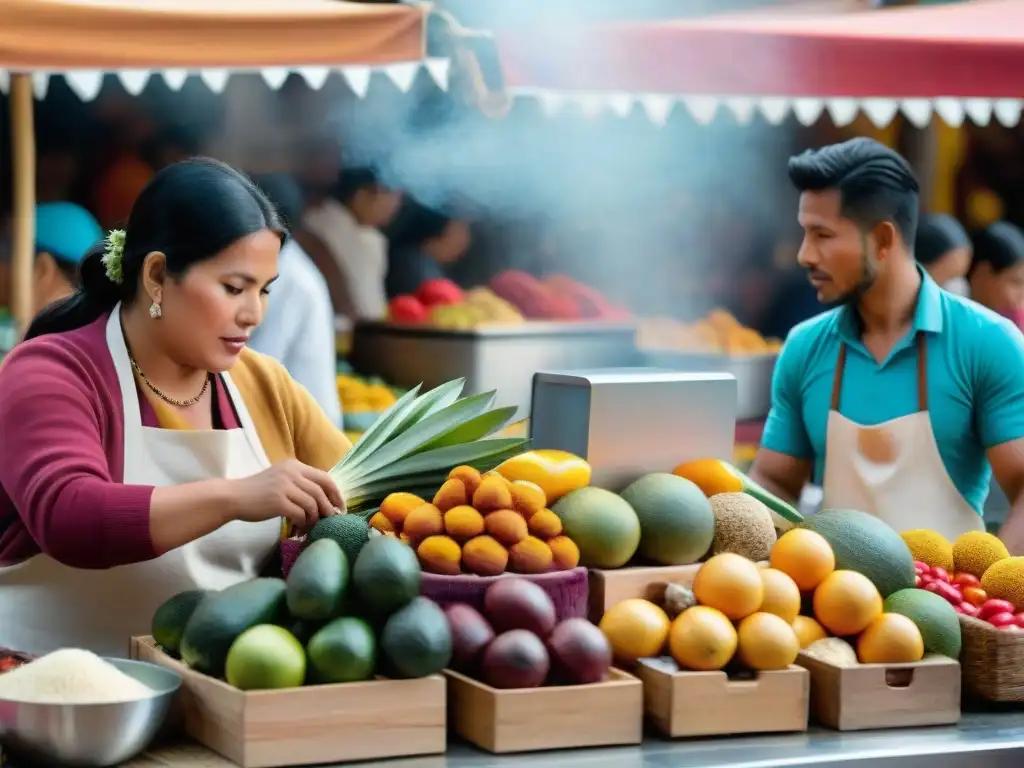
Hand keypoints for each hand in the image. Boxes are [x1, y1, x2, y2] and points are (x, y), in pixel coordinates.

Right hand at [229, 460, 343, 533]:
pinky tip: (298, 528)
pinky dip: (303, 523)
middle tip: (330, 520)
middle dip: (328, 508)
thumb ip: (300, 484)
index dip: (336, 494)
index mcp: (294, 465)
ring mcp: (284, 486)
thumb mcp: (281, 480)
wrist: (232, 497)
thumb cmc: (257, 492)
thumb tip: (324, 502)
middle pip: (321, 491)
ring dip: (314, 518)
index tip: (339, 507)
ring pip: (312, 504)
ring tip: (309, 526)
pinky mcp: (277, 501)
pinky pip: (300, 514)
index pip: (325, 477)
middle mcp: (291, 472)